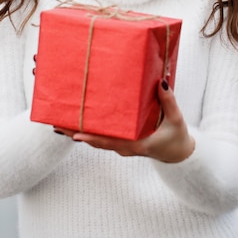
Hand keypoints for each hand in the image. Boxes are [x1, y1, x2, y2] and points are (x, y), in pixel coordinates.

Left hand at [54, 79, 194, 162]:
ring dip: (80, 132)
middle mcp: (125, 147)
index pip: (109, 142)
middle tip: (57, 125)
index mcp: (135, 144)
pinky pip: (104, 138)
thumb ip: (168, 101)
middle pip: (97, 141)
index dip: (92, 138)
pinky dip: (91, 132)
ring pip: (98, 140)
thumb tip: (161, 83)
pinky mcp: (124, 142)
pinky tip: (80, 124)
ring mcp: (123, 146)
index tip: (75, 134)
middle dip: (76, 133)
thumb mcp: (176, 119)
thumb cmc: (177, 137)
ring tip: (61, 123)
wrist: (180, 154)